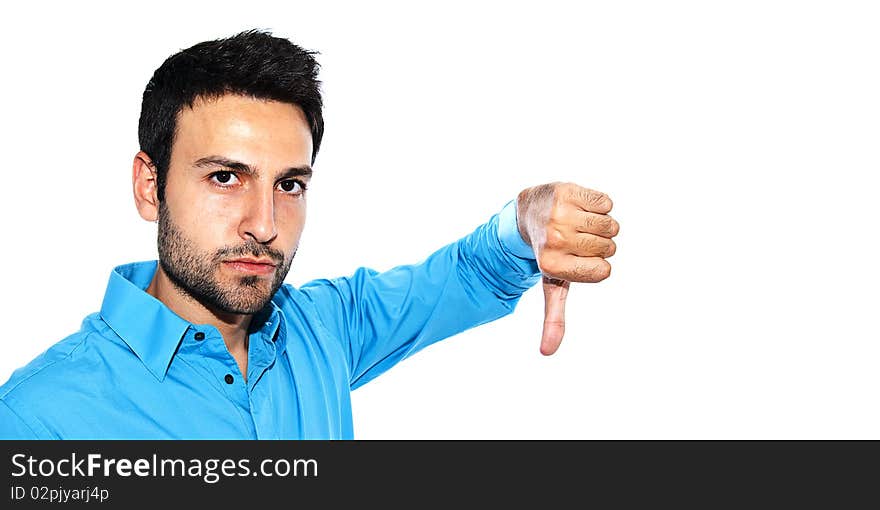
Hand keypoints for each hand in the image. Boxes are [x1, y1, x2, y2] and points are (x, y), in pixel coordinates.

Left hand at [516, 182, 618, 354]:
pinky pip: (606, 202)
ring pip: (610, 224)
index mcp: (553, 266)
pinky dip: (599, 204)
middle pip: (609, 248)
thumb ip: (553, 318)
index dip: (598, 266)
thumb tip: (546, 353)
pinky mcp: (567, 191)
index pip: (604, 272)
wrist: (527, 212)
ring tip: (579, 223)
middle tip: (577, 239)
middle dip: (600, 245)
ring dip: (602, 224)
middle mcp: (555, 241)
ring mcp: (560, 214)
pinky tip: (579, 206)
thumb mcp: (551, 285)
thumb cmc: (548, 252)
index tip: (578, 259)